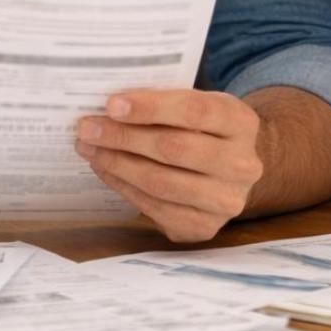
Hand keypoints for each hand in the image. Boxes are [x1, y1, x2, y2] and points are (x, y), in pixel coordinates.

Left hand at [76, 90, 263, 242]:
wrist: (231, 170)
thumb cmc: (203, 129)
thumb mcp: (197, 104)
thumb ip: (164, 102)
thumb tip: (110, 107)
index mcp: (241, 123)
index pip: (194, 111)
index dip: (150, 108)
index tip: (112, 104)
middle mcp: (242, 165)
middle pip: (173, 149)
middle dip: (123, 137)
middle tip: (87, 127)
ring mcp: (226, 201)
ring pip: (160, 182)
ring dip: (117, 164)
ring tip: (89, 148)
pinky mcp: (205, 227)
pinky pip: (154, 208)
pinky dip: (123, 186)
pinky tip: (105, 169)